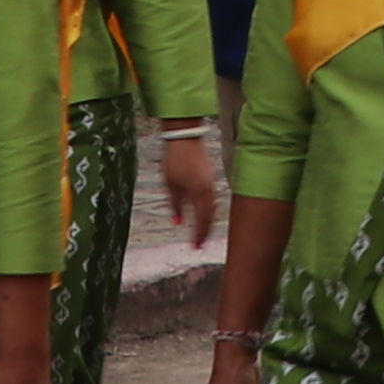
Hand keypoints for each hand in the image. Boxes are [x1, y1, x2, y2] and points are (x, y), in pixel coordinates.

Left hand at [156, 129, 225, 245]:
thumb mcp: (170, 185)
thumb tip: (177, 223)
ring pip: (214, 208)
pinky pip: (213, 199)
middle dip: (205, 231)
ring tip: (202, 232)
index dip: (199, 235)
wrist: (185, 136)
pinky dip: (209, 210)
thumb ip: (175, 205)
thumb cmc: (175, 159)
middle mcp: (210, 190)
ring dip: (208, 221)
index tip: (195, 247)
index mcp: (199, 193)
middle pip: (211, 217)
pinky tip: (203, 214)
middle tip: (200, 244)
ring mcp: (213, 183)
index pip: (202, 220)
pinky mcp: (212, 177)